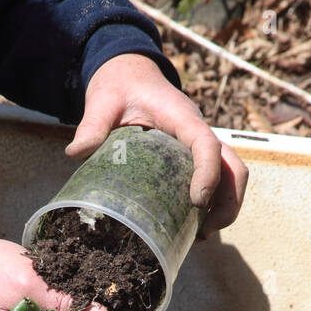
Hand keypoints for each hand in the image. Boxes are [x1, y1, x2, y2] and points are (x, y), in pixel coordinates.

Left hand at [66, 53, 248, 234]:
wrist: (130, 75)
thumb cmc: (120, 86)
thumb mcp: (103, 100)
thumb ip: (92, 124)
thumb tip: (77, 153)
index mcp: (181, 117)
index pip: (207, 144)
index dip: (208, 173)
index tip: (197, 202)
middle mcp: (199, 131)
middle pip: (234, 167)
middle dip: (229, 202)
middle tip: (205, 231)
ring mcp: (200, 146)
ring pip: (232, 176)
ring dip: (225, 208)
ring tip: (201, 236)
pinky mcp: (194, 157)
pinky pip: (217, 181)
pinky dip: (214, 205)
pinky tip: (192, 226)